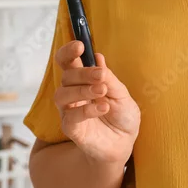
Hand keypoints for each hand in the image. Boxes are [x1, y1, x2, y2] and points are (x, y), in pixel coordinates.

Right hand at [52, 40, 139, 166]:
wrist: (124, 142)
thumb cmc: (122, 115)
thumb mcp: (122, 94)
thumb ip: (109, 78)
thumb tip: (98, 57)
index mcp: (84, 80)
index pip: (68, 62)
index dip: (69, 52)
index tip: (79, 45)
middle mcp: (73, 93)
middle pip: (66, 76)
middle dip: (83, 72)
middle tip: (101, 75)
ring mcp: (70, 110)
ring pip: (62, 94)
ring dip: (82, 89)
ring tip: (102, 91)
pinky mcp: (71, 128)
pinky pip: (71, 116)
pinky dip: (86, 110)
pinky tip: (103, 107)